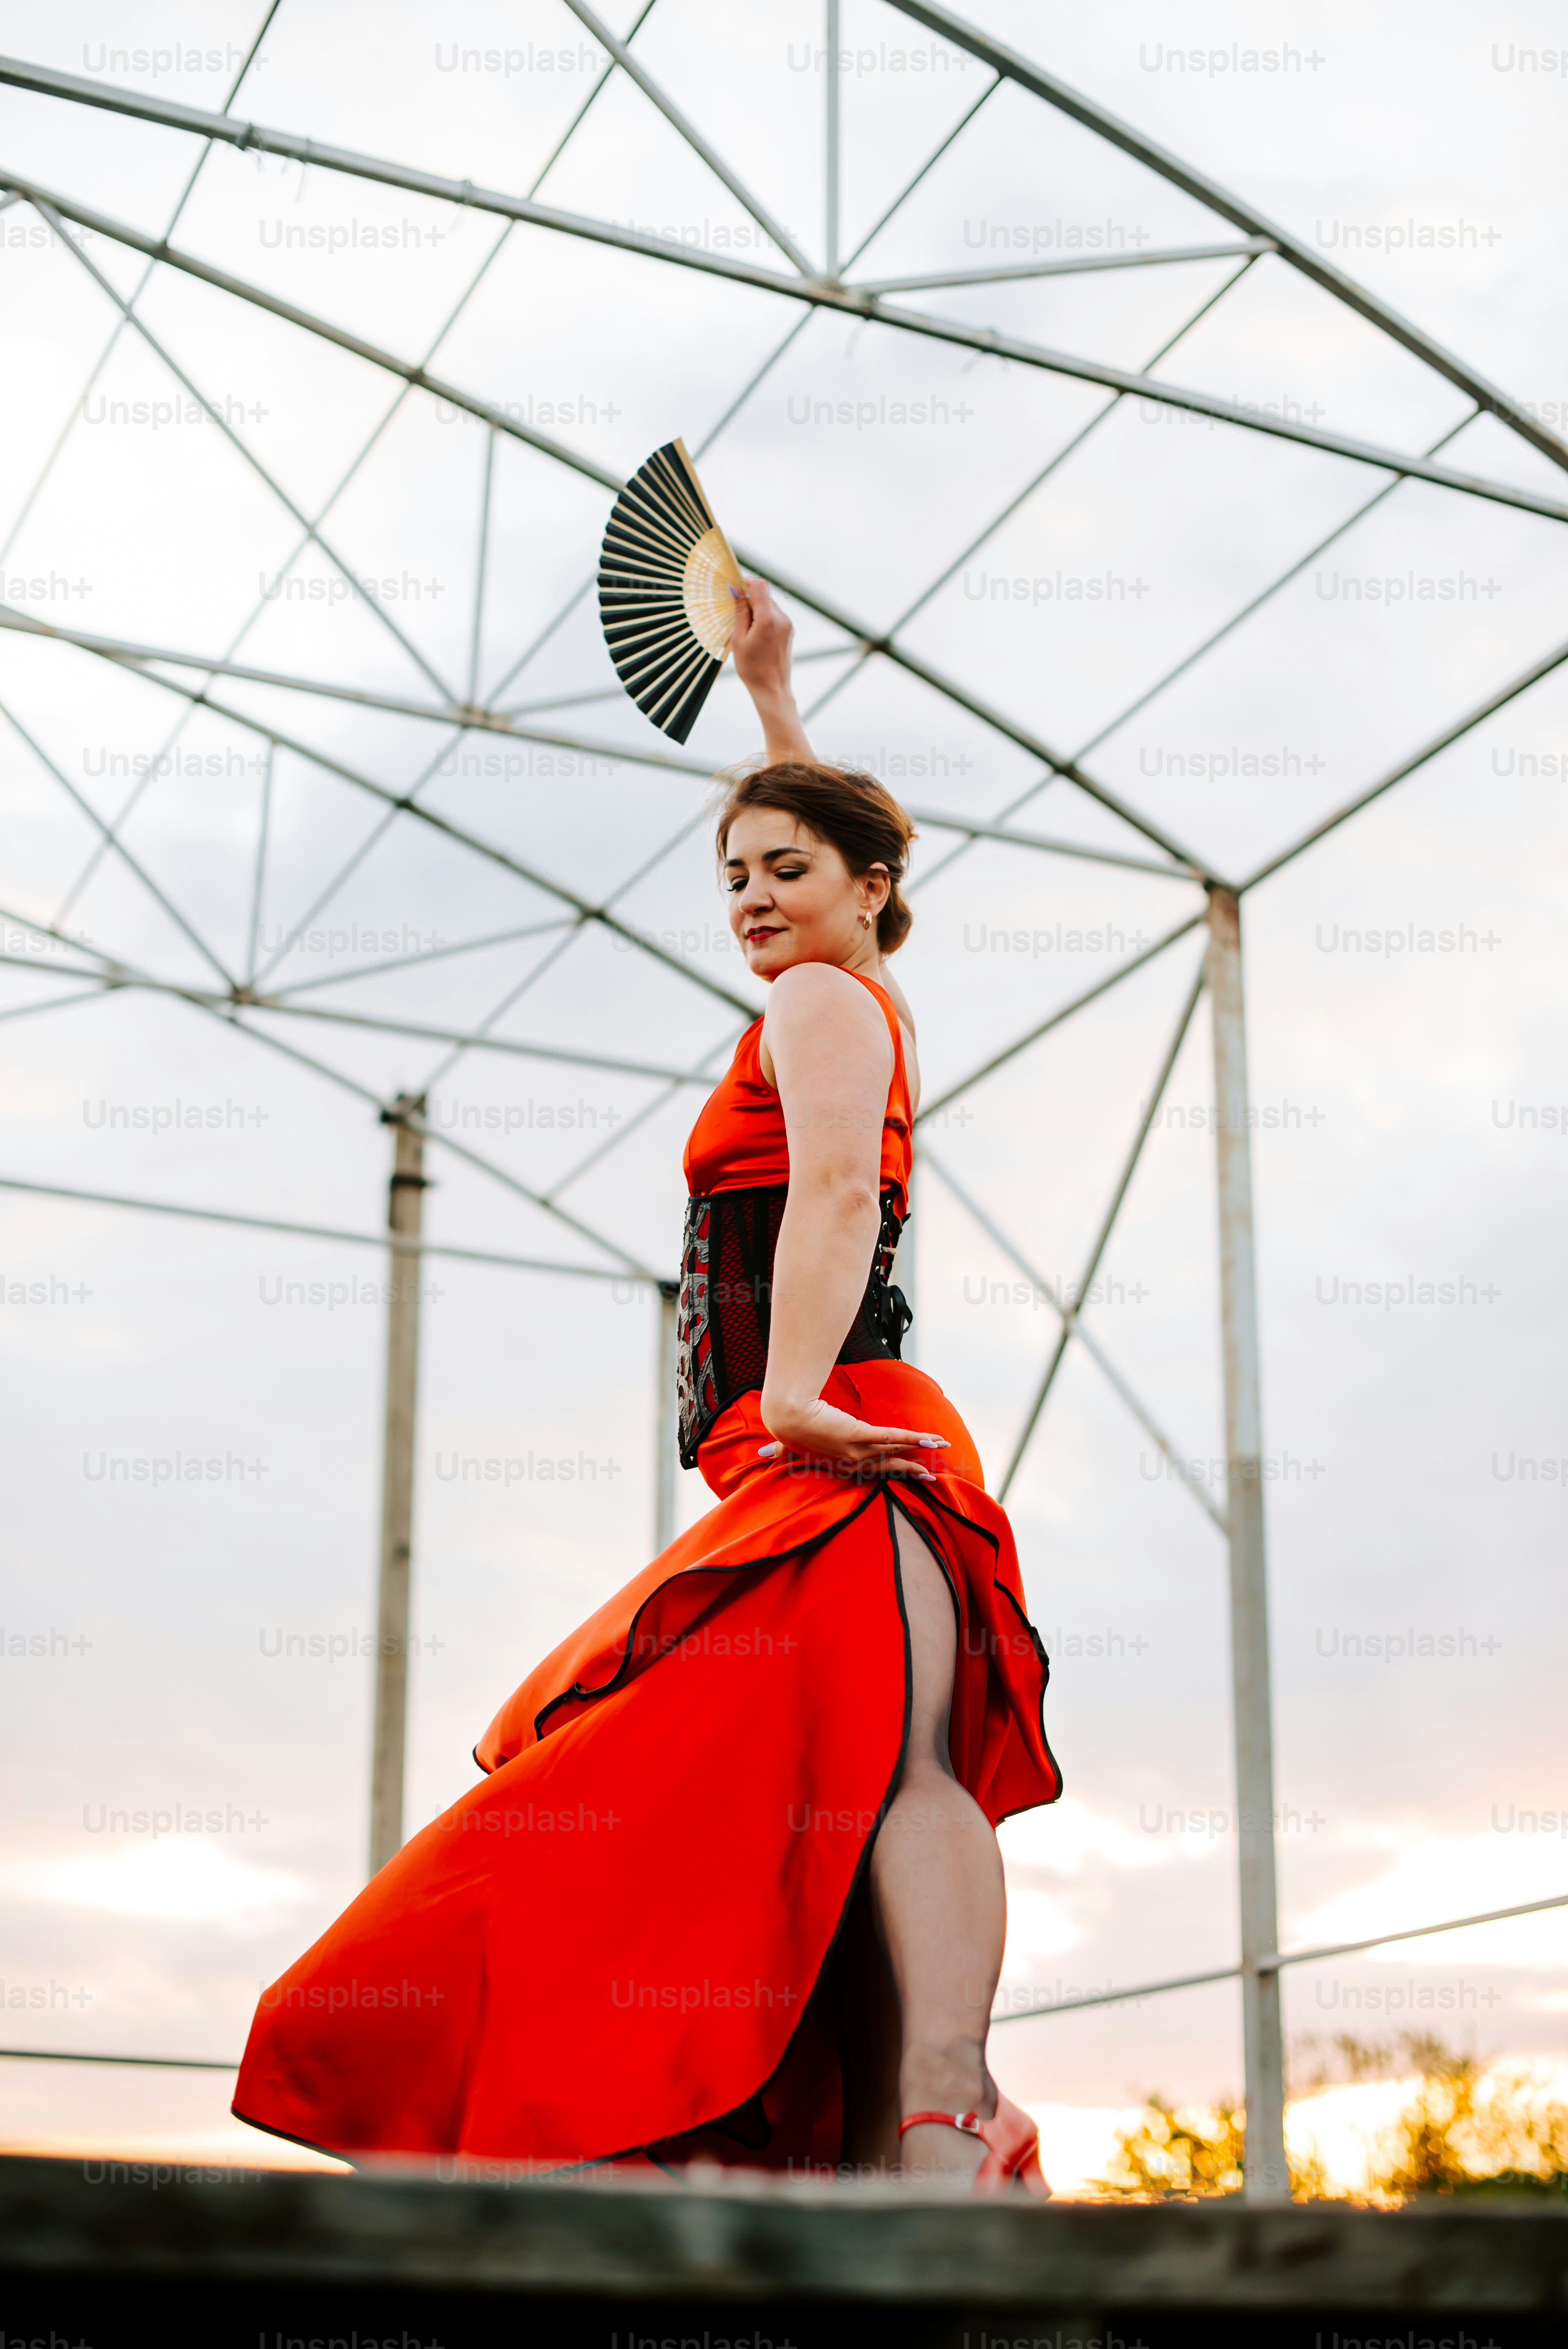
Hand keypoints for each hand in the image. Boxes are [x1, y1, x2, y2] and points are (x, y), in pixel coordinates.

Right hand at [730, 575, 793, 702]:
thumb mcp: (739, 638)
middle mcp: (782, 618)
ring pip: (769, 606)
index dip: (746, 582)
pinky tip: (755, 636)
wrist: (772, 689)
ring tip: (746, 631)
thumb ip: (740, 611)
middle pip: (764, 595)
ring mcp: (788, 624)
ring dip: (756, 611)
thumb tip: (736, 589)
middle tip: (737, 616)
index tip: (735, 588)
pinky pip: (774, 616)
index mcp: (768, 619)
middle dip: (749, 600)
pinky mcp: (789, 631)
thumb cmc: (752, 668)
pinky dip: (764, 619)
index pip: (760, 585)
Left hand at [757, 1395, 948, 1479]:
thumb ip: (777, 1452)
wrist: (788, 1416)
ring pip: (896, 1449)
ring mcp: (858, 1449)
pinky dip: (913, 1438)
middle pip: (889, 1464)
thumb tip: (760, 1456)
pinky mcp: (861, 1434)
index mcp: (839, 1464)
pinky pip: (893, 1437)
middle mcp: (852, 1461)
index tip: (904, 1473)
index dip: (889, 1470)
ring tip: (941, 1447)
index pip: (870, 1469)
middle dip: (911, 1469)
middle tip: (930, 1477)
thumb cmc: (786, 1429)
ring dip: (921, 1448)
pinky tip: (932, 1439)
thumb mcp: (785, 1445)